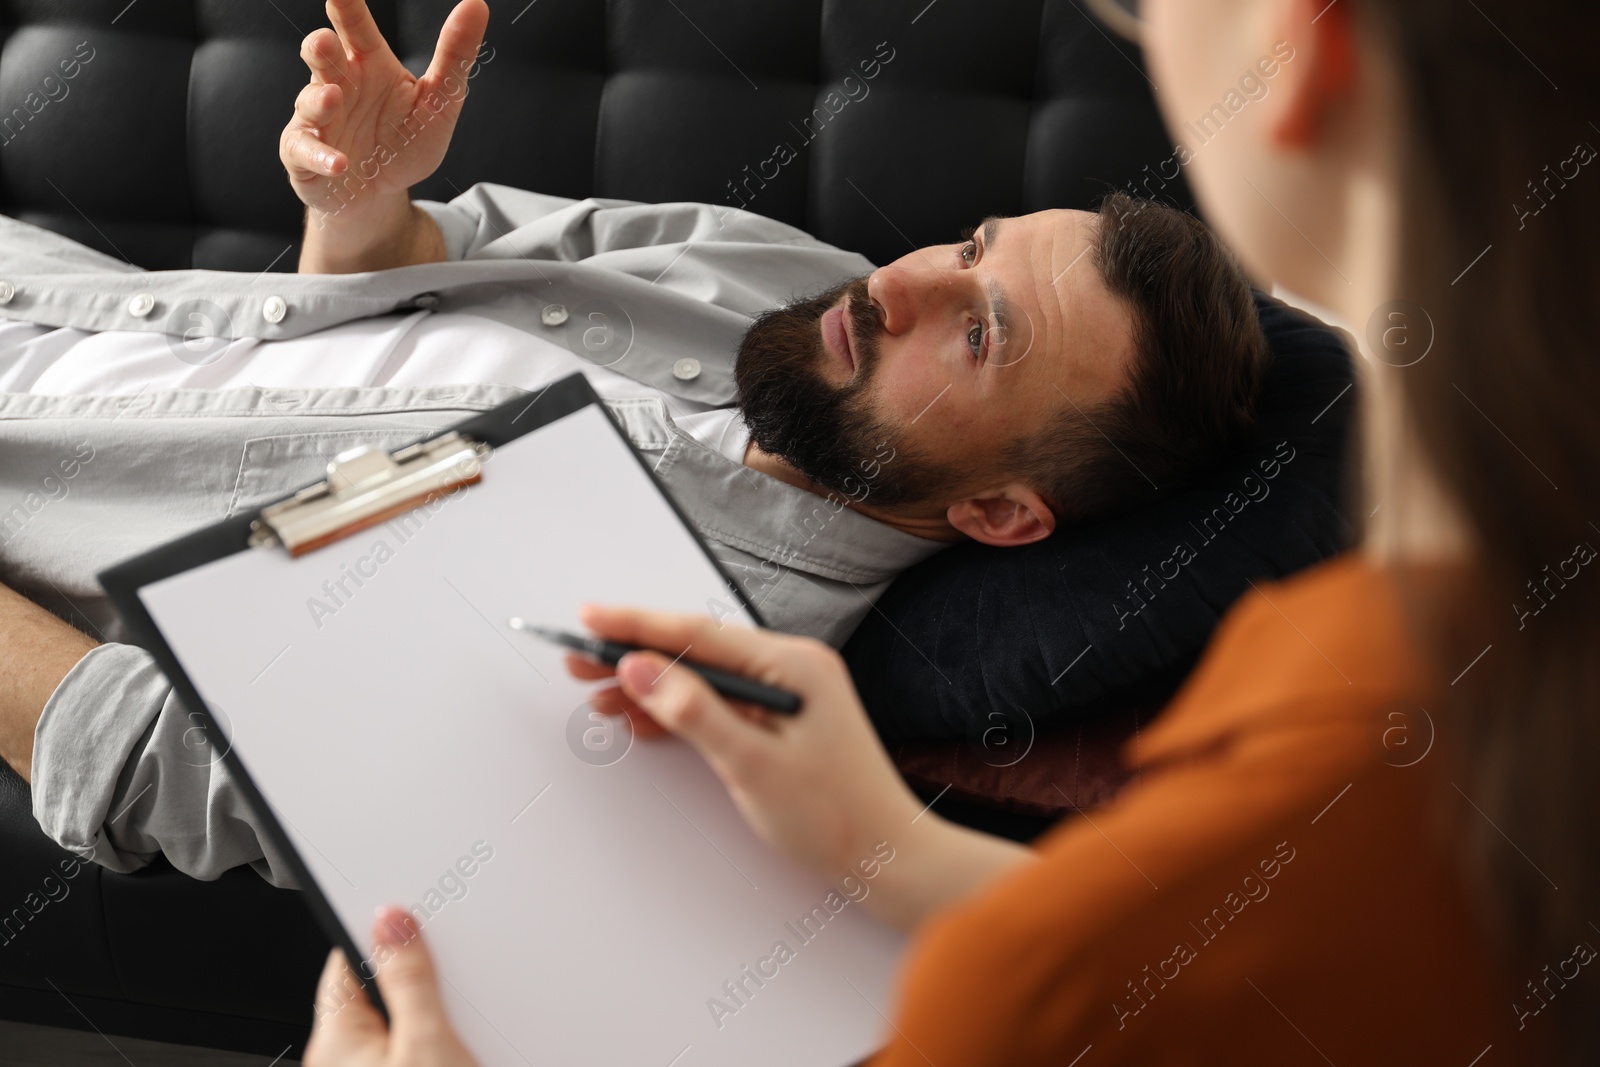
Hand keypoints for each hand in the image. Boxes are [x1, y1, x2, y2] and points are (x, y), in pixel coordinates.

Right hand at [280, 0, 488, 220]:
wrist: (380, 195)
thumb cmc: (404, 142)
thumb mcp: (440, 101)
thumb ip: (455, 55)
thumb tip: (477, 3)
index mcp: (369, 64)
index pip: (355, 27)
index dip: (346, 6)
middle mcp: (339, 84)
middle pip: (322, 55)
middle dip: (320, 47)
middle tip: (326, 42)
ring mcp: (318, 118)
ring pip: (310, 100)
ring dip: (319, 100)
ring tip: (332, 99)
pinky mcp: (304, 153)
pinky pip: (305, 150)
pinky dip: (320, 156)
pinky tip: (339, 163)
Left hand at [304, 907, 479, 1066]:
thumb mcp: (426, 1039)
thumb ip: (409, 980)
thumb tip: (391, 921)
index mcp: (335, 1040)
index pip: (350, 960)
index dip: (384, 931)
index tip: (416, 912)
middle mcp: (345, 1056)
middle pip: (379, 986)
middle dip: (417, 972)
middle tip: (452, 970)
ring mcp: (374, 1066)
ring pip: (401, 1013)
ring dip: (433, 1005)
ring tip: (463, 1014)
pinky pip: (413, 1038)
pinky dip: (438, 1029)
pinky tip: (464, 1036)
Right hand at [570, 607, 1034, 928]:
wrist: (885, 859)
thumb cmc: (837, 815)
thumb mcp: (754, 764)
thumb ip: (694, 713)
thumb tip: (642, 670)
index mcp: (792, 664)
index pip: (699, 633)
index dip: (638, 625)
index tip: (590, 618)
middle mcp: (790, 669)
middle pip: (696, 652)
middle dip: (634, 656)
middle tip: (577, 660)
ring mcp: (785, 697)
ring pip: (701, 681)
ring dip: (650, 688)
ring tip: (597, 695)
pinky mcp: (778, 725)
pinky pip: (716, 707)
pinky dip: (677, 713)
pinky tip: (639, 719)